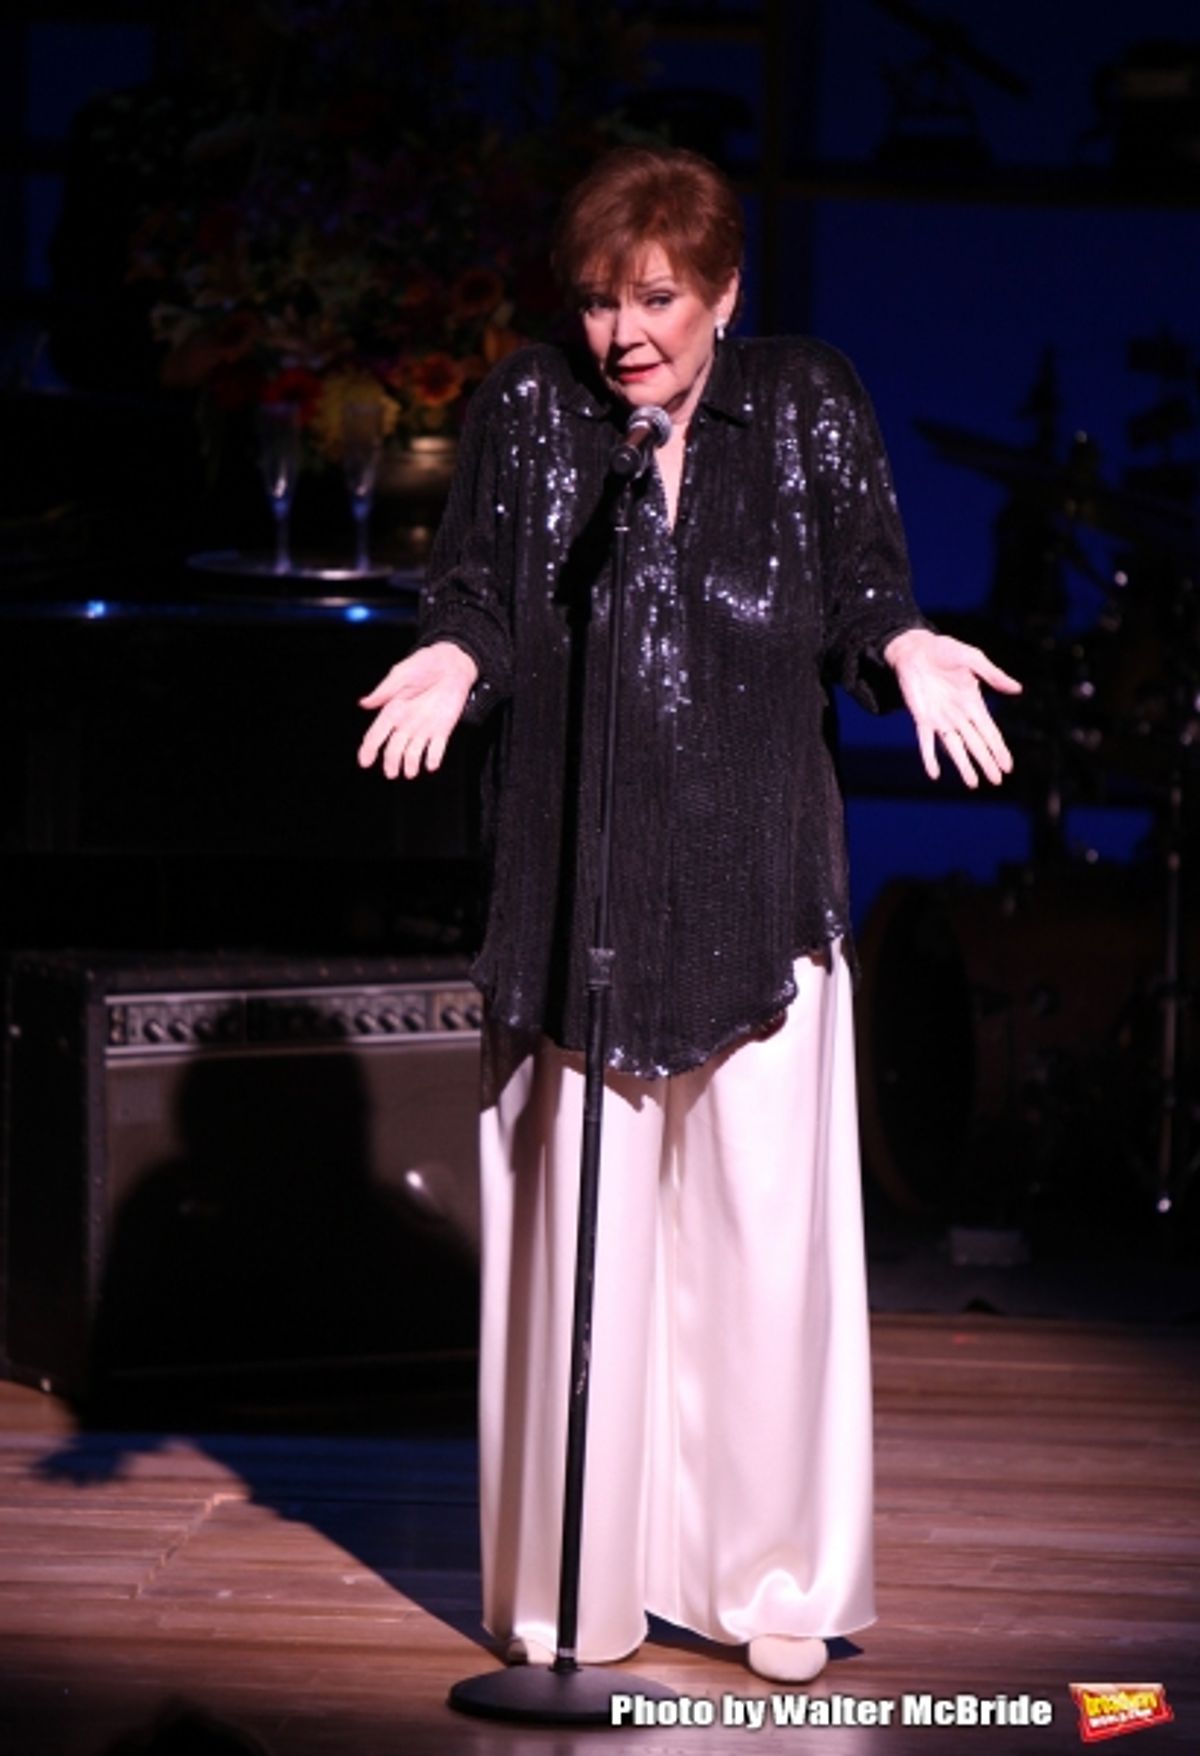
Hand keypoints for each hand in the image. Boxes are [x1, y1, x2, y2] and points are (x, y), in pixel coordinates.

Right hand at [357, 642, 478, 778]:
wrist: (453, 664)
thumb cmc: (425, 665)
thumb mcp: (402, 673)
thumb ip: (385, 690)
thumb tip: (364, 702)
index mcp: (392, 710)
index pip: (376, 734)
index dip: (369, 749)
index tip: (365, 762)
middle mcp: (406, 723)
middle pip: (394, 749)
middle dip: (391, 762)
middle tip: (391, 772)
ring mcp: (424, 729)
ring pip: (413, 753)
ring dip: (411, 764)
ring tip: (410, 772)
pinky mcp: (442, 730)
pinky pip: (437, 749)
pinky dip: (433, 758)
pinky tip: (431, 765)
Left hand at [884, 628, 1020, 788]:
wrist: (914, 649)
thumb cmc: (944, 650)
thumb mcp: (972, 659)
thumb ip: (993, 675)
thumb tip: (1018, 689)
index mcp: (974, 703)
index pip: (989, 731)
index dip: (998, 749)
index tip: (1008, 766)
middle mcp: (959, 716)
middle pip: (976, 744)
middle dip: (986, 762)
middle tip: (997, 781)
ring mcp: (940, 719)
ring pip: (954, 748)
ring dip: (964, 766)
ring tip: (973, 784)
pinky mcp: (921, 718)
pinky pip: (925, 742)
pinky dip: (929, 758)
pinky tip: (934, 774)